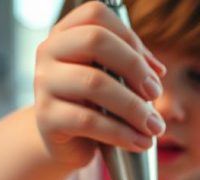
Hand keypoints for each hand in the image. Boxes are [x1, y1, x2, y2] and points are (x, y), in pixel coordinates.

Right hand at [34, 1, 166, 168]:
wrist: (66, 144)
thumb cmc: (93, 104)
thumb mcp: (112, 78)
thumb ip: (131, 65)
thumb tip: (156, 71)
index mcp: (65, 34)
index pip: (96, 15)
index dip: (131, 38)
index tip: (154, 70)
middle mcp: (48, 52)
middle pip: (95, 40)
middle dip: (134, 67)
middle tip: (155, 93)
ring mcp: (43, 84)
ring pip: (95, 83)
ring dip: (134, 107)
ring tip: (154, 127)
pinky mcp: (45, 118)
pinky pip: (88, 121)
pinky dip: (121, 133)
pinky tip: (139, 142)